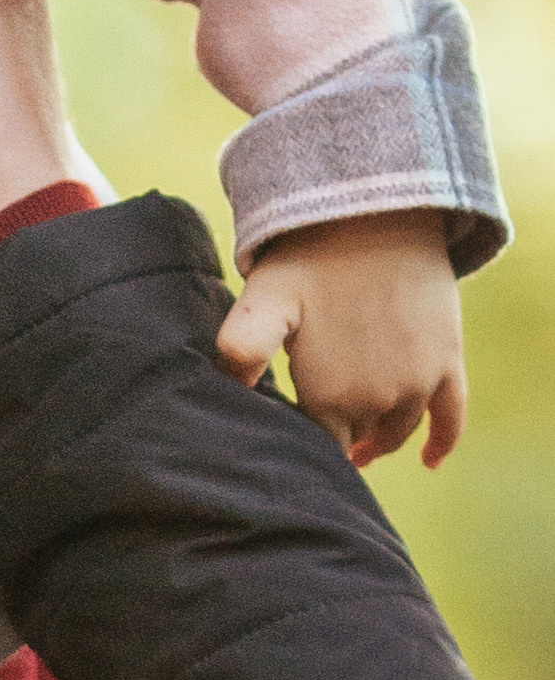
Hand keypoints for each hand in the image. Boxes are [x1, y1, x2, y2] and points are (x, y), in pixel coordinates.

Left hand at [216, 209, 466, 467]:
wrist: (377, 217)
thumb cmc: (311, 258)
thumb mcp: (263, 300)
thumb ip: (242, 347)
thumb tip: (228, 388)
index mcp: (327, 398)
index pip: (318, 449)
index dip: (304, 449)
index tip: (291, 445)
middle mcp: (377, 401)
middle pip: (357, 440)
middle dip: (340, 442)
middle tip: (322, 441)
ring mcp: (418, 385)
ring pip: (398, 432)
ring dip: (379, 441)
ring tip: (360, 446)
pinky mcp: (447, 363)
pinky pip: (451, 418)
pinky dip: (441, 443)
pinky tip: (428, 462)